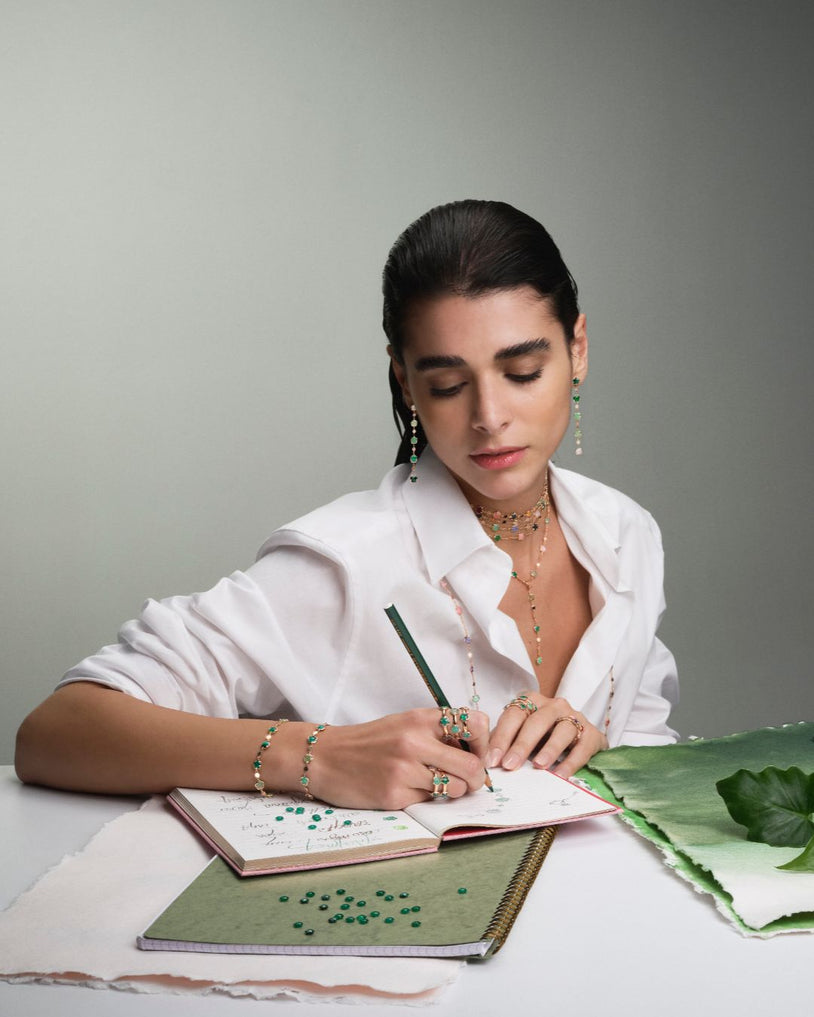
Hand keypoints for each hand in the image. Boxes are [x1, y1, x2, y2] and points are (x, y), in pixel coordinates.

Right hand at [310, 708, 489, 809]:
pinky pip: (428, 802)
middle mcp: (414, 741)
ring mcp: (404, 769)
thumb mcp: (404, 724)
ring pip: (455, 788)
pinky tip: (408, 790)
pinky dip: (425, 799)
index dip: (484, 743)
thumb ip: (437, 733)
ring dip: (453, 791)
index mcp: (420, 718)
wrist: (325, 756)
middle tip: (470, 782)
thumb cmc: (369, 742)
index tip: (478, 753)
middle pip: (472, 765)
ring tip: (437, 786)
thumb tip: (478, 753)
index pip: (475, 723)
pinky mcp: (394, 795)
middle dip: (477, 779)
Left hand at [486, 693, 606, 778]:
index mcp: (531, 702)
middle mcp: (553, 705)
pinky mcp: (592, 734)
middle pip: (536, 721)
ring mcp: (574, 717)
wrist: (580, 739)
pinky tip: (561, 775)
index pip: (513, 715)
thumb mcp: (520, 735)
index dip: (502, 737)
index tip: (492, 760)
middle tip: (510, 765)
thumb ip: (503, 742)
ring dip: (550, 748)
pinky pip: (583, 746)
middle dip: (522, 744)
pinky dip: (572, 761)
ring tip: (539, 766)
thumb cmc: (541, 737)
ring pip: (562, 730)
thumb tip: (482, 759)